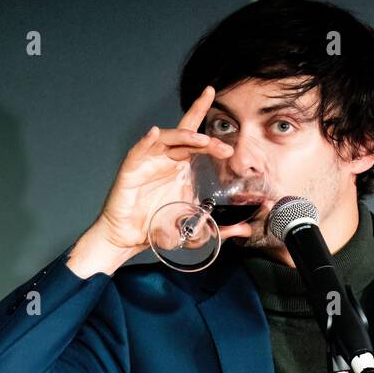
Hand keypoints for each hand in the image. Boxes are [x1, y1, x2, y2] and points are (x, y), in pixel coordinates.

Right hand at [90, 85, 253, 256]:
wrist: (128, 239)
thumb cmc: (157, 228)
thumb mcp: (193, 230)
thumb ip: (219, 229)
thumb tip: (245, 231)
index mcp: (180, 167)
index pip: (197, 142)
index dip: (212, 138)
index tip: (230, 148)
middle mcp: (165, 159)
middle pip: (185, 134)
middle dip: (204, 133)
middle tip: (223, 145)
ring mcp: (148, 161)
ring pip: (166, 138)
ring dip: (184, 136)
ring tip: (201, 141)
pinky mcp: (131, 169)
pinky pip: (138, 150)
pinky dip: (146, 141)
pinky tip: (154, 133)